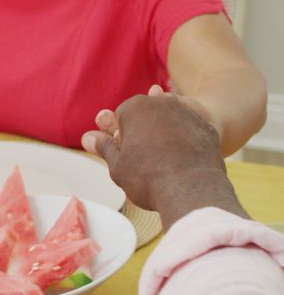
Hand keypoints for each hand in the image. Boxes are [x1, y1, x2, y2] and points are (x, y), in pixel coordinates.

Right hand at [82, 86, 245, 229]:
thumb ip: (104, 147)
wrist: (192, 191)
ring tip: (162, 160)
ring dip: (164, 135)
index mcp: (135, 107)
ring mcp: (187, 114)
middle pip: (147, 115)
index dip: (120, 135)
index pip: (121, 116)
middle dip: (142, 131)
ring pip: (169, 121)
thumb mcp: (117, 165)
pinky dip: (185, 142)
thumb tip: (88, 137)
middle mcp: (162, 103)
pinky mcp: (207, 128)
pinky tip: (182, 160)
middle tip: (142, 157)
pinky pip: (190, 131)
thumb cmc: (147, 177)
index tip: (124, 153)